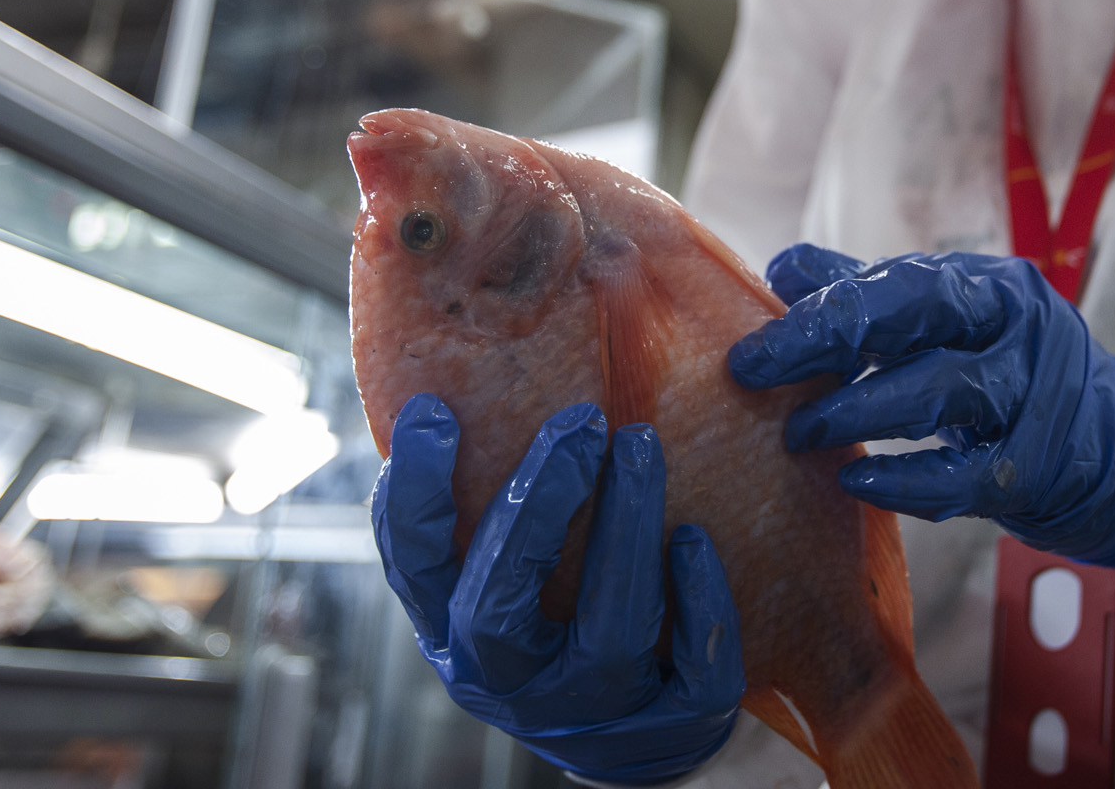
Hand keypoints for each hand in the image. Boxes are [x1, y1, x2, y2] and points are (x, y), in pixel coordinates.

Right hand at [373, 395, 744, 784]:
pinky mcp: (670, 730)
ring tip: (642, 446)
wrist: (637, 738)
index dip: (415, 495)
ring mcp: (590, 714)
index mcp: (457, 632)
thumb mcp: (509, 578)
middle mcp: (511, 682)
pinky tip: (697, 540)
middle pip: (497, 608)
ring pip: (606, 637)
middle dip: (535, 508)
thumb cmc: (562, 623)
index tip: (434, 413)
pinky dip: (699, 604)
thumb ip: (492, 502)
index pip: (414, 567)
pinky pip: (692, 675)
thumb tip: (477, 376)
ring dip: (625, 532)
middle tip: (579, 420)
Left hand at [733, 248, 1114, 568]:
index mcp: (990, 286)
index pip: (900, 283)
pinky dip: (905, 480)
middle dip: (827, 344)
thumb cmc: (1008, 374)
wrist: (1114, 448)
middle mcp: (1020, 328)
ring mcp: (1036, 396)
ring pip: (941, 394)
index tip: (754, 341)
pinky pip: (963, 476)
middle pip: (918, 321)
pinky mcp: (1039, 467)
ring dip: (859, 412)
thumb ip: (867, 293)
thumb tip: (780, 268)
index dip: (823, 308)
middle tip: (755, 377)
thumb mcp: (947, 323)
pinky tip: (856, 482)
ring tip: (799, 433)